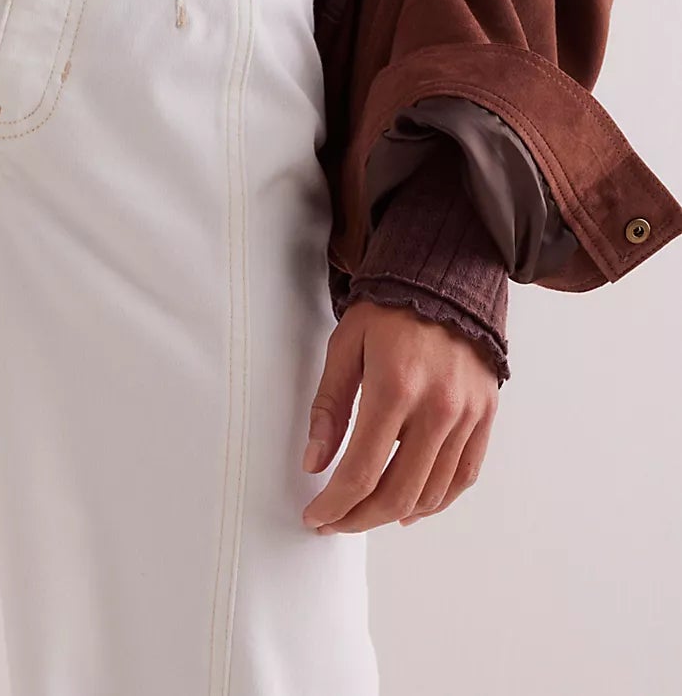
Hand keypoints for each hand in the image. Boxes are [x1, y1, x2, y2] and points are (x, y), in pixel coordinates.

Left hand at [299, 300, 498, 533]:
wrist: (445, 278)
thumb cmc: (388, 309)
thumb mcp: (344, 346)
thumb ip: (328, 407)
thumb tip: (314, 462)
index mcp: (394, 387)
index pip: (360, 470)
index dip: (334, 504)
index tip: (315, 515)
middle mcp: (437, 408)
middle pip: (397, 493)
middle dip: (359, 518)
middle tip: (336, 521)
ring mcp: (466, 415)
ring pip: (431, 493)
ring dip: (394, 513)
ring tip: (366, 512)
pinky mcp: (485, 416)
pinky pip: (464, 476)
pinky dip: (437, 501)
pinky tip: (411, 506)